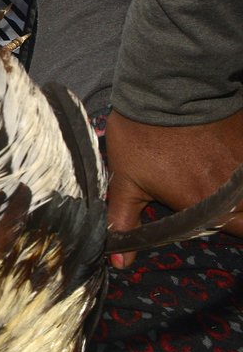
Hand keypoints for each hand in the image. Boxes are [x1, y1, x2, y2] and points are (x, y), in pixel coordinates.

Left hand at [105, 109, 242, 267]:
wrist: (165, 88)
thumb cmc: (142, 136)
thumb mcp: (126, 181)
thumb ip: (126, 222)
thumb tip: (120, 263)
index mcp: (203, 207)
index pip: (233, 233)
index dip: (225, 229)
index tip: (214, 221)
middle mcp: (232, 192)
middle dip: (236, 215)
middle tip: (209, 195)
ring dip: (238, 196)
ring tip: (212, 176)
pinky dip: (242, 172)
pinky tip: (226, 162)